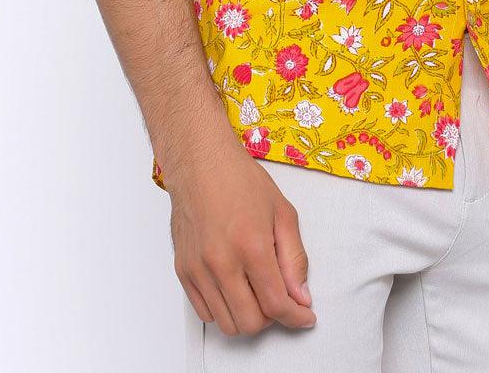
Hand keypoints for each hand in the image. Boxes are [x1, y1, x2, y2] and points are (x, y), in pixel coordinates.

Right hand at [167, 124, 316, 335]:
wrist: (200, 163)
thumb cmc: (241, 181)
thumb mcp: (282, 212)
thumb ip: (294, 258)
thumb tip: (301, 296)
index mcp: (251, 246)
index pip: (276, 304)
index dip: (296, 317)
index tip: (305, 316)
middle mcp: (221, 263)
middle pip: (250, 323)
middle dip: (273, 317)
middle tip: (280, 297)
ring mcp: (198, 269)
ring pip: (227, 324)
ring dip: (248, 316)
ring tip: (257, 290)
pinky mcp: (183, 271)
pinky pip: (205, 313)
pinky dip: (224, 309)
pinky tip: (235, 287)